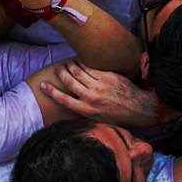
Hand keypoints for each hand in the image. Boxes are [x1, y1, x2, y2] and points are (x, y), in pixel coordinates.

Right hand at [39, 60, 155, 126]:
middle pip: (69, 81)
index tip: (42, 85)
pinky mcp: (108, 77)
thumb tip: (70, 104)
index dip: (51, 91)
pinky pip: (91, 68)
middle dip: (61, 73)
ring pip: (79, 72)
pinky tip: (80, 62)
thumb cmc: (117, 115)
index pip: (63, 100)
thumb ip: (84, 111)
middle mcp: (91, 98)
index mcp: (87, 110)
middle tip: (58, 69)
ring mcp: (100, 86)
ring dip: (71, 66)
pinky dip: (83, 63)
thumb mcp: (98, 119)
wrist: (138, 108)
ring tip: (68, 64)